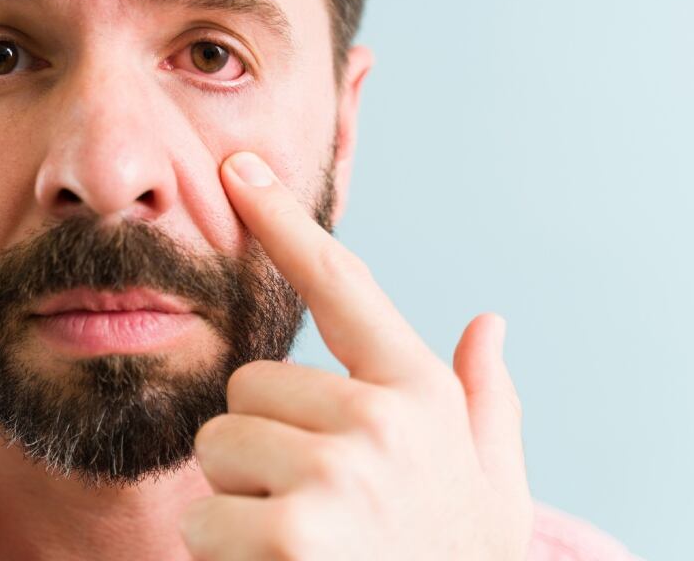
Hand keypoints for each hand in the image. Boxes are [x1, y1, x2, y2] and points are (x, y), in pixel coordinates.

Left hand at [178, 151, 533, 559]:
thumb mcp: (489, 487)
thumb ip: (488, 403)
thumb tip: (491, 323)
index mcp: (421, 394)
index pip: (340, 283)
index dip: (281, 220)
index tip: (236, 170)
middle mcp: (384, 419)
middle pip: (247, 388)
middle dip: (260, 446)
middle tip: (313, 505)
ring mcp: (340, 473)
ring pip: (216, 448)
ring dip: (238, 502)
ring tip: (299, 543)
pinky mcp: (293, 531)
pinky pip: (202, 514)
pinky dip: (222, 553)